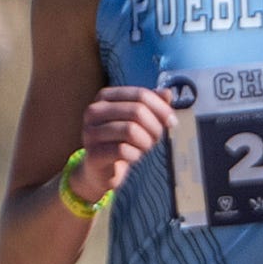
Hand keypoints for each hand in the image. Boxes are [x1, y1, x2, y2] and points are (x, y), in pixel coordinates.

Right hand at [74, 85, 174, 201]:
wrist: (101, 170)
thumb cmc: (122, 141)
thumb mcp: (138, 120)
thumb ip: (152, 104)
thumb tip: (167, 93)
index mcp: (105, 97)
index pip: (141, 94)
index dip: (161, 108)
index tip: (172, 121)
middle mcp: (94, 111)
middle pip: (137, 111)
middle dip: (154, 126)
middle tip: (156, 138)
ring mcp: (90, 133)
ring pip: (130, 130)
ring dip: (146, 141)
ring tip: (144, 148)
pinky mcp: (93, 154)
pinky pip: (122, 150)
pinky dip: (135, 155)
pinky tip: (134, 157)